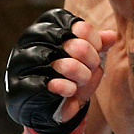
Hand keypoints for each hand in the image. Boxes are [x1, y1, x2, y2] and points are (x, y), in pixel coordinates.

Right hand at [5, 8, 115, 130]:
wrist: (52, 107)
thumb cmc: (71, 77)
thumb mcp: (89, 60)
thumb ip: (99, 45)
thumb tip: (111, 35)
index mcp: (47, 28)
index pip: (79, 26)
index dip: (94, 41)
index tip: (96, 51)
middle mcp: (32, 40)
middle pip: (77, 46)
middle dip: (91, 60)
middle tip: (89, 68)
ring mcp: (25, 62)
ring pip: (66, 66)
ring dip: (81, 76)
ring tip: (78, 82)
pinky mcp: (22, 85)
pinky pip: (53, 84)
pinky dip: (67, 88)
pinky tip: (70, 90)